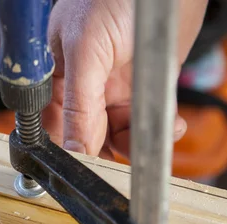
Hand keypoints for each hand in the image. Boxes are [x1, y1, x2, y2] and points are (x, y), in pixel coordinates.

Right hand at [43, 0, 207, 158]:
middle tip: (120, 165)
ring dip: (135, 145)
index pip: (54, 125)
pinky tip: (172, 125)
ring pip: (119, 136)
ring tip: (150, 140)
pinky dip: (161, 131)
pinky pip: (148, 122)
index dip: (66, 150)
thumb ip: (78, 104)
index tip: (83, 169)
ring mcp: (117, 89)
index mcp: (60, 76)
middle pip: (87, 136)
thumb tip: (72, 150)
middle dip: (104, 153)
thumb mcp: (86, 49)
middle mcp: (86, 87)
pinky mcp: (146, 89)